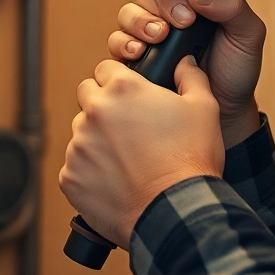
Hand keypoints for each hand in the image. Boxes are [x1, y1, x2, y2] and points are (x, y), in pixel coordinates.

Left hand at [60, 57, 223, 247]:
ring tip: (126, 159)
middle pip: (86, 95)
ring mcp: (79, 146)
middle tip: (127, 125)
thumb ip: (191, 76)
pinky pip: (76, 166)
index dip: (118, 79)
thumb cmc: (191, 160)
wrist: (175, 213)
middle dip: (102, 104)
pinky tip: (116, 181)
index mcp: (123, 89)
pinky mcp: (70, 177)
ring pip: (81, 132)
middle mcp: (94, 112)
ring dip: (97, 139)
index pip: (105, 68)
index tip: (129, 94)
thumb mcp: (204, 109)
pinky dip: (91, 172)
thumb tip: (183, 62)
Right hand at [108, 0, 264, 146]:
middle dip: (159, 2)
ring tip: (160, 38)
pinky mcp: (136, 55)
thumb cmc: (236, 69)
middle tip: (180, 22)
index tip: (189, 8)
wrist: (225, 111)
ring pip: (128, 12)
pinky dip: (125, 43)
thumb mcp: (247, 33)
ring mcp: (150, 31)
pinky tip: (141, 52)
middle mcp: (169, 8)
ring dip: (140, 21)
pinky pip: (116, 40)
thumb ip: (230, 4)